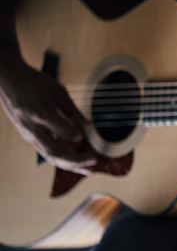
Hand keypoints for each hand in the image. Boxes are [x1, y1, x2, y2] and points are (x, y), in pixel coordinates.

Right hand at [0, 58, 96, 174]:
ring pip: (50, 156)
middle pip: (55, 153)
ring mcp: (28, 134)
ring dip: (70, 165)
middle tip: (94, 162)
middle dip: (76, 161)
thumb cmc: (34, 82)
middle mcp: (33, 129)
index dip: (78, 134)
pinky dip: (62, 158)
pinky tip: (75, 161)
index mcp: (41, 114)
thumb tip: (88, 127)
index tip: (87, 131)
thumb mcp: (57, 90)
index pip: (65, 133)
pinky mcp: (28, 136)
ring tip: (88, 170)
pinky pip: (46, 151)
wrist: (7, 80)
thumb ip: (72, 110)